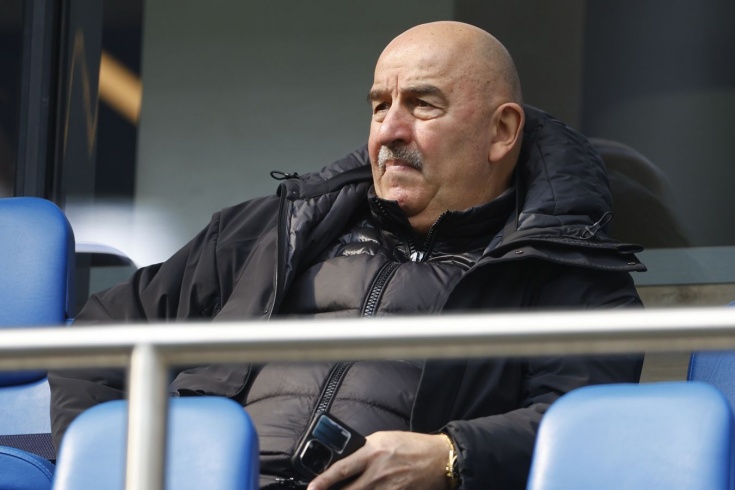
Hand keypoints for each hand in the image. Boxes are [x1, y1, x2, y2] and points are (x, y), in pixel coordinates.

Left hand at [306, 431, 450, 489]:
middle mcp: (378, 473)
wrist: (439, 459)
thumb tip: (346, 462)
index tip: (311, 489)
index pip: (341, 469)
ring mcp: (388, 489)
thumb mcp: (384, 439)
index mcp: (372, 453)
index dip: (323, 481)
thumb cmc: (412, 446)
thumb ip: (364, 451)